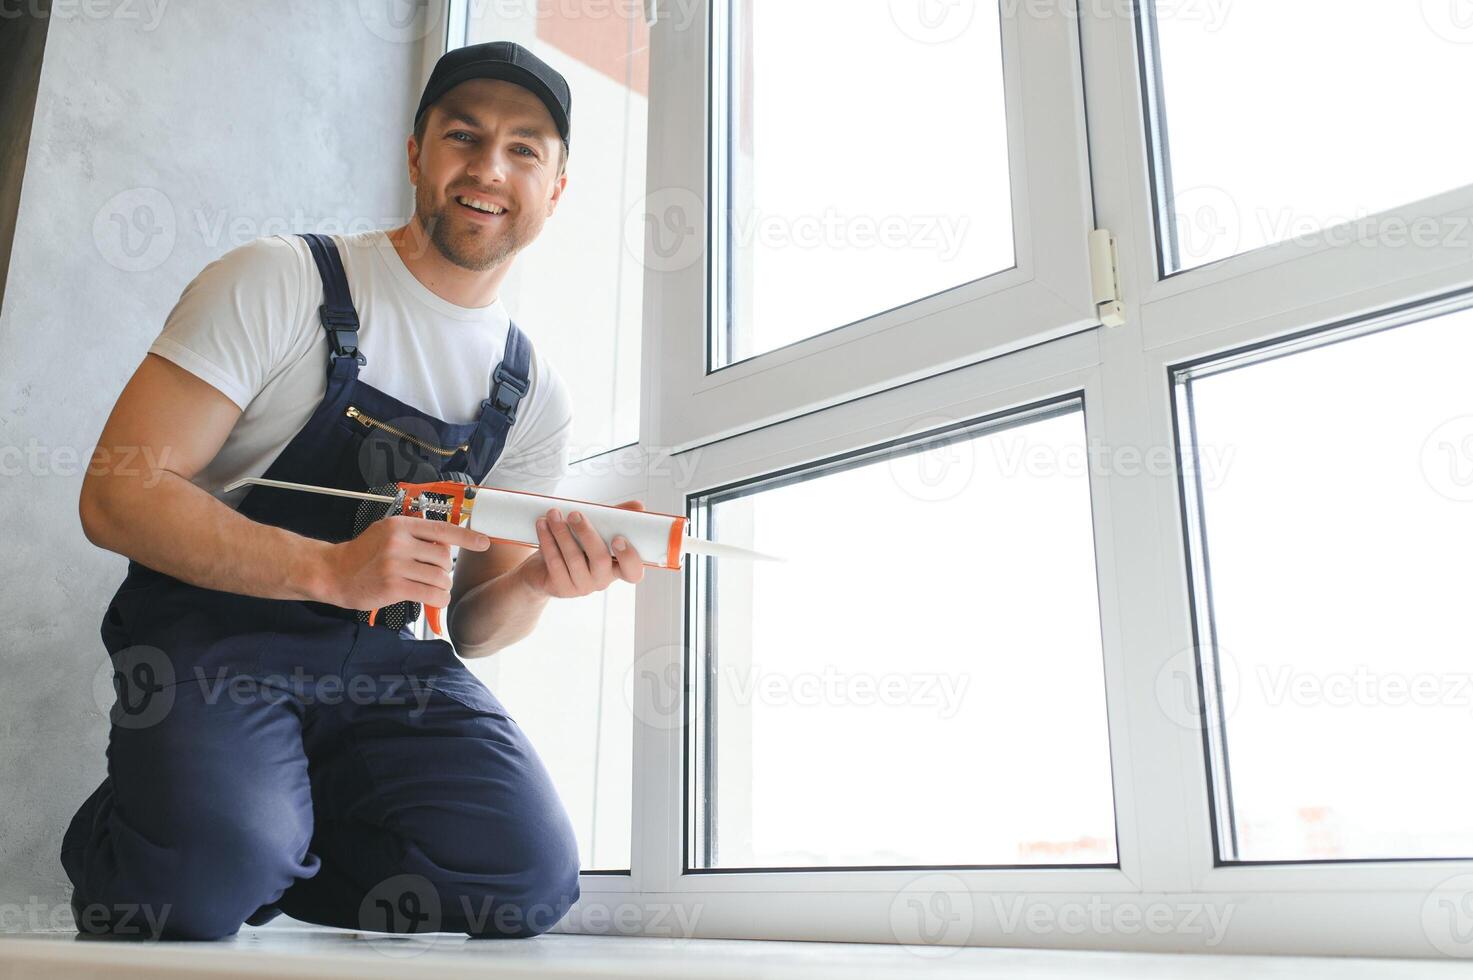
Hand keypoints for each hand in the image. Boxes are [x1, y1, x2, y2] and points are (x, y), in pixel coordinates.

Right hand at [318, 515, 489, 610]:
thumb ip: (415, 534)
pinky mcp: (394, 587)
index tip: (484, 542)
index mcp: (400, 526)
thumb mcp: (387, 533)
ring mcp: (396, 565)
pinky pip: (432, 595)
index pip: (442, 529)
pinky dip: (439, 599)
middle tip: (432, 574)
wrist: (334, 573)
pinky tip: (433, 598)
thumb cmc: (363, 554)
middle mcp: (399, 543)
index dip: (467, 537)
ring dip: (441, 586)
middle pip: (444, 558)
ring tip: (428, 587)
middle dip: (444, 570)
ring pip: (440, 578)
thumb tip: (447, 540)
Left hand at [517, 501, 646, 598]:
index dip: (629, 558)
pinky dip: (548, 541)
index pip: (633, 572)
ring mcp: (581, 586)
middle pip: (600, 560)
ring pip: (574, 559)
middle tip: (575, 514)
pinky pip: (555, 563)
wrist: (542, 569)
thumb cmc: (575, 547)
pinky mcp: (560, 588)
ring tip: (553, 514)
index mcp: (616, 567)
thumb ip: (615, 519)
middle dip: (587, 534)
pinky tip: (542, 525)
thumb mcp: (595, 531)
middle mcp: (601, 580)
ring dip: (562, 533)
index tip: (618, 539)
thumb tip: (638, 506)